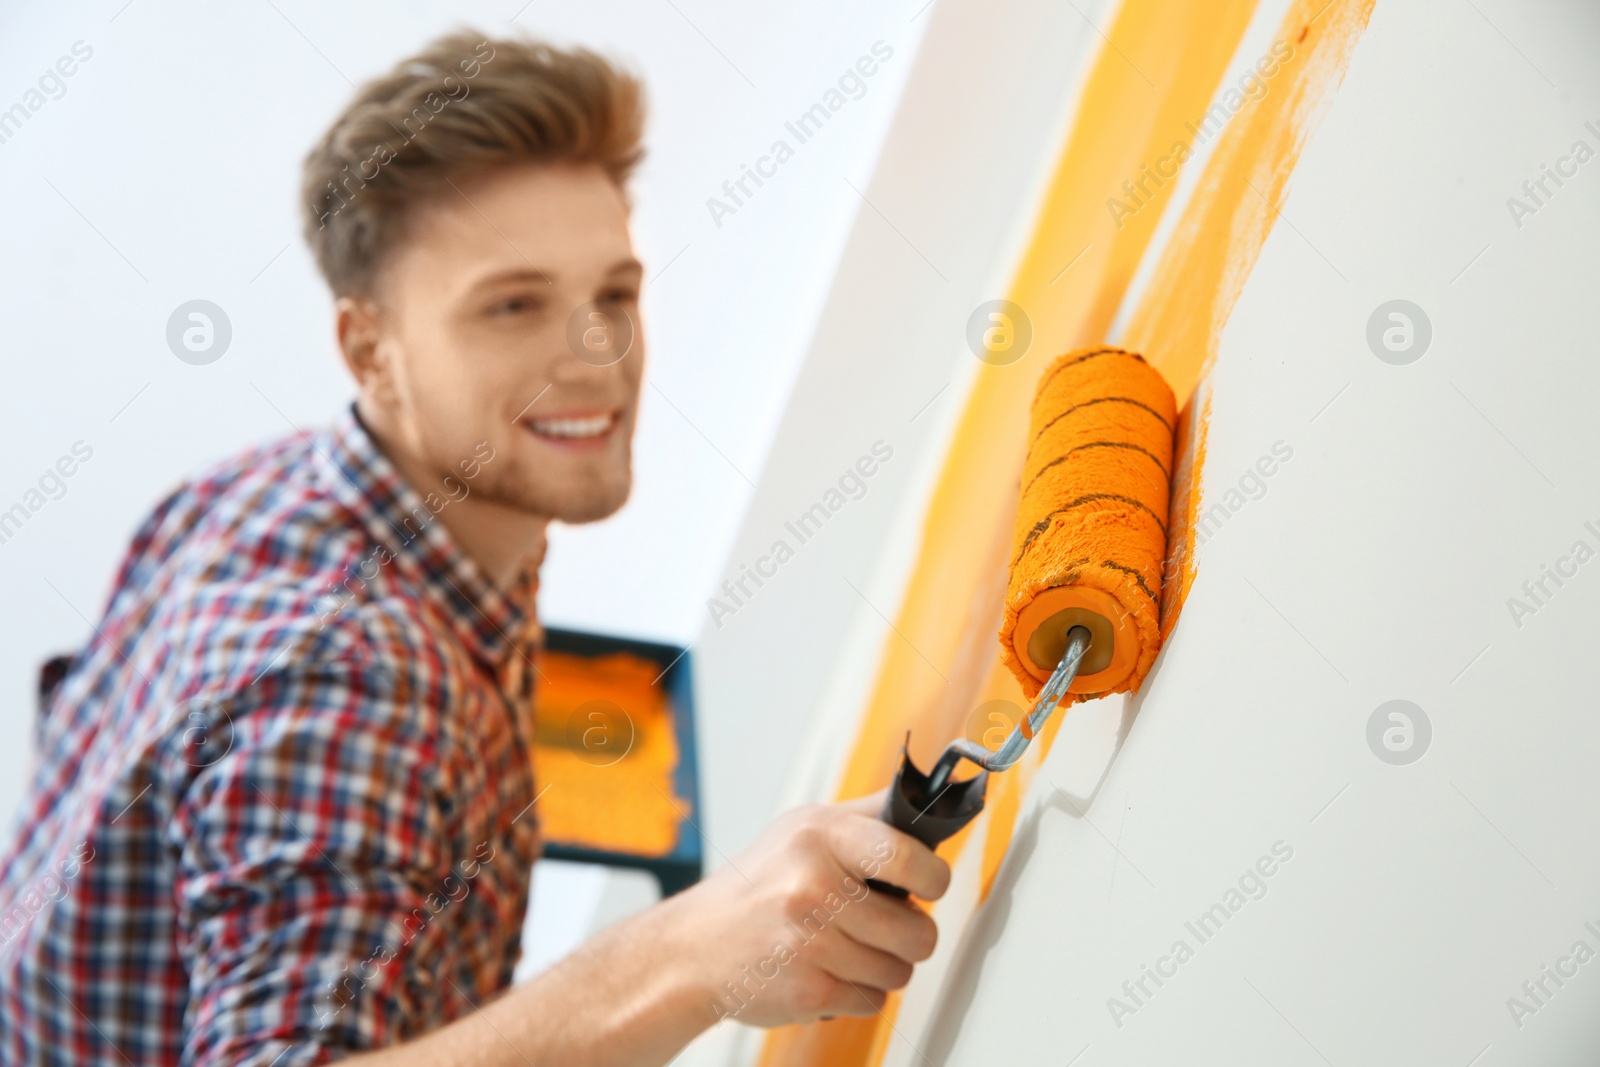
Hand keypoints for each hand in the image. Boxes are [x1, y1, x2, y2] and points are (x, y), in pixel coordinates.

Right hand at [657, 792, 949, 1026]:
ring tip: (849, 946)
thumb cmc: (756, 886)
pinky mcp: (809, 990)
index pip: (907, 856)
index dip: (933, 877)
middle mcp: (814, 886)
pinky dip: (858, 991)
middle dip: (910, 934)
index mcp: (820, 836)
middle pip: (918, 931)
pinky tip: (829, 970)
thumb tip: (926, 805)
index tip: (928, 883)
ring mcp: (812, 942)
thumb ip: (866, 818)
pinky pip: (873, 1000)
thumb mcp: (803, 828)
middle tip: (884, 924)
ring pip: (900, 970)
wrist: (693, 948)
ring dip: (882, 964)